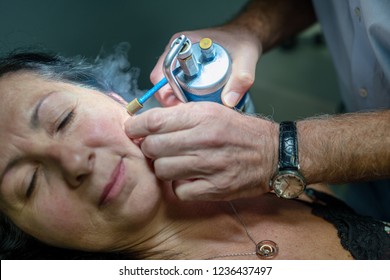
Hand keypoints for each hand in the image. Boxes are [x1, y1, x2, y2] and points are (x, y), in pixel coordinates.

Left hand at [125, 102, 277, 200]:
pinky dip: (180, 186)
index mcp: (202, 115)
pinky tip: (189, 179)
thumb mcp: (212, 111)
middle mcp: (204, 138)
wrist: (273, 153)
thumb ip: (181, 115)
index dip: (136, 126)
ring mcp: (210, 165)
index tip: (132, 130)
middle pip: (153, 147)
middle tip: (157, 149)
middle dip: (149, 149)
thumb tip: (147, 122)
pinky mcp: (216, 188)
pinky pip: (179, 191)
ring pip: (162, 170)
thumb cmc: (239, 131)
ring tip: (176, 164)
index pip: (154, 120)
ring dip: (164, 168)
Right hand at [150, 26, 261, 107]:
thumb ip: (241, 79)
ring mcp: (179, 62)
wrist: (243, 37)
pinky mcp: (185, 71)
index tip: (184, 107)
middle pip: (162, 85)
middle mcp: (177, 52)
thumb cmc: (241, 41)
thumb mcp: (246, 58)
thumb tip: (229, 101)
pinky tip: (200, 105)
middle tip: (194, 113)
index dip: (168, 94)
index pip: (162, 73)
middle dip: (175, 102)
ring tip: (199, 110)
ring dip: (181, 102)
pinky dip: (186, 99)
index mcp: (183, 44)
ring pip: (169, 89)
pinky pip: (178, 89)